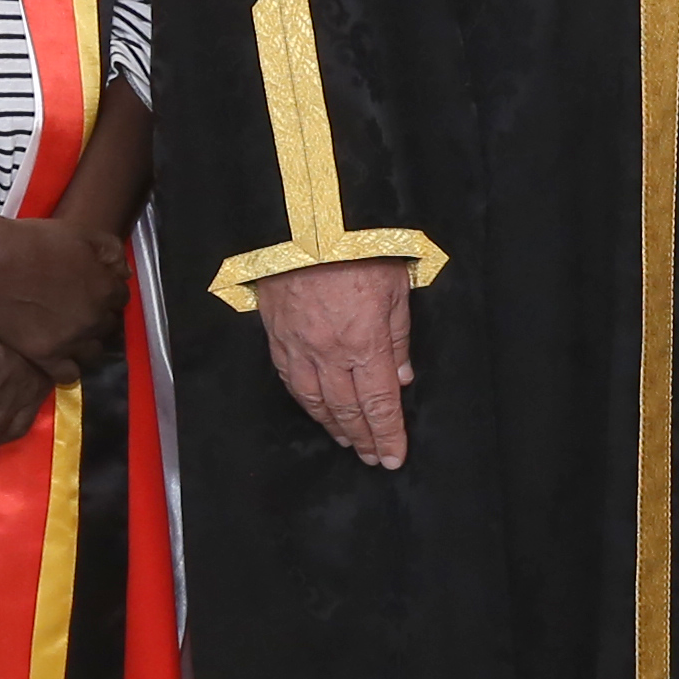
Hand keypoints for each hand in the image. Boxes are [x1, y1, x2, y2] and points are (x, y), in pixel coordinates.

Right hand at [0, 213, 123, 377]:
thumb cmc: (34, 241)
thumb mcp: (81, 233)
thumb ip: (110, 250)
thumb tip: (124, 272)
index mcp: (105, 288)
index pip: (120, 299)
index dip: (107, 294)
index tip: (93, 292)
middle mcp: (94, 318)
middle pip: (108, 326)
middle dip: (97, 319)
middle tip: (78, 311)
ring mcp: (71, 340)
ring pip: (93, 352)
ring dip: (86, 344)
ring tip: (69, 335)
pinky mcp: (46, 356)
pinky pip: (69, 374)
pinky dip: (68, 368)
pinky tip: (59, 358)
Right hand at [258, 254, 415, 468]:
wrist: (305, 220)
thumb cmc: (357, 246)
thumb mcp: (396, 287)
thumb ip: (398, 337)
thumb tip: (402, 377)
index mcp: (365, 342)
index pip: (379, 403)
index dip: (387, 435)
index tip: (394, 457)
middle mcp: (329, 352)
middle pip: (347, 410)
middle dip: (363, 438)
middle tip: (374, 458)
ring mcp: (299, 345)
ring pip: (315, 400)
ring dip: (333, 425)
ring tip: (348, 441)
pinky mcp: (277, 334)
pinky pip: (290, 379)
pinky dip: (305, 401)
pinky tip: (314, 408)